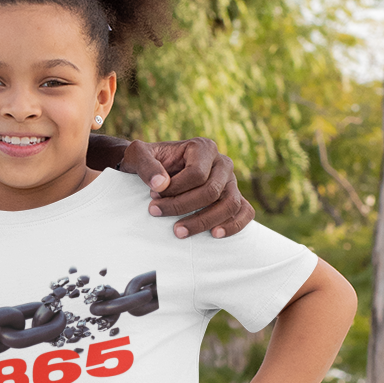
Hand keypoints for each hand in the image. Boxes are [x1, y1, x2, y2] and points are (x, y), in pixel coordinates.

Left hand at [121, 137, 254, 238]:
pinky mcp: (234, 197)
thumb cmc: (148, 162)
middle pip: (212, 191)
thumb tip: (160, 184)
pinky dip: (234, 225)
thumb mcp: (138, 155)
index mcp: (203, 147)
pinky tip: (214, 235)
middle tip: (156, 213)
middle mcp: (222, 162)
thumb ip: (145, 164)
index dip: (174, 189)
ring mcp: (231, 181)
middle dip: (182, 207)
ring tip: (179, 232)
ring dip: (204, 222)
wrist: (155, 170)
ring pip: (229, 204)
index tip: (153, 195)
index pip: (197, 174)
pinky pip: (245, 212)